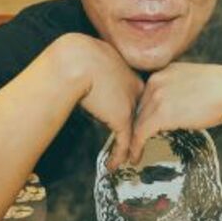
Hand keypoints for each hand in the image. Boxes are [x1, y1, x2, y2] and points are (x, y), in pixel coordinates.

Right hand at [49, 34, 143, 169]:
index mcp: (130, 74)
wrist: (78, 59)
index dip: (138, 112)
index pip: (139, 98)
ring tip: (131, 159)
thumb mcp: (95, 58)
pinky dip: (120, 155)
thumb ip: (99, 69)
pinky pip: (124, 142)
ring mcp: (130, 105)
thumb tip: (89, 75)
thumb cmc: (80, 55)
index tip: (136, 122)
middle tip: (138, 144)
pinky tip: (114, 165)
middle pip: (143, 115)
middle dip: (142, 130)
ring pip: (137, 130)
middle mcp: (136, 90)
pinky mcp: (122, 118)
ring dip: (132, 147)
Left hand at [127, 63, 221, 162]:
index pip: (145, 96)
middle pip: (138, 109)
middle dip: (135, 127)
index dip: (142, 115)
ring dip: (133, 140)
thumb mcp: (193, 82)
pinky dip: (136, 147)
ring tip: (131, 153)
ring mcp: (156, 97)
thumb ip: (178, 91)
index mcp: (163, 72)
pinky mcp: (160, 114)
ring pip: (137, 122)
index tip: (140, 128)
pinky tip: (135, 157)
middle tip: (131, 143)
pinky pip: (141, 133)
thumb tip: (176, 109)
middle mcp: (155, 81)